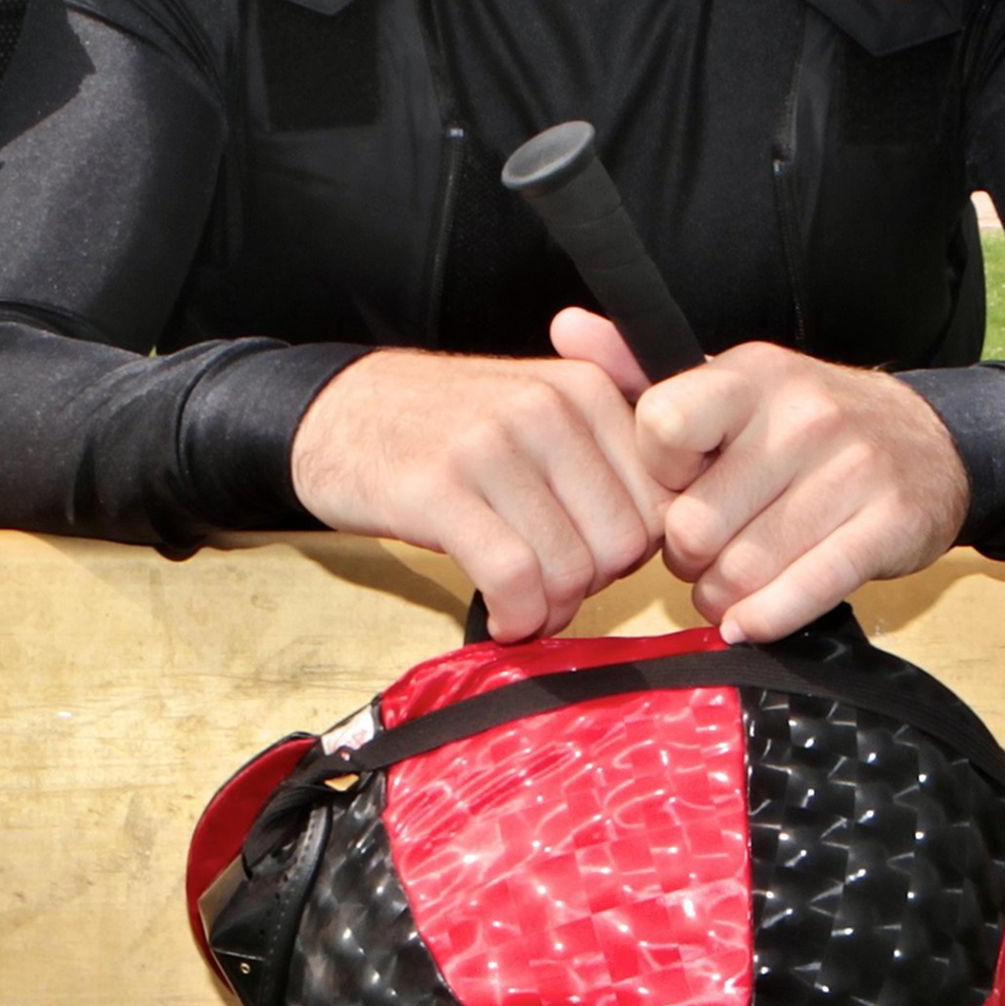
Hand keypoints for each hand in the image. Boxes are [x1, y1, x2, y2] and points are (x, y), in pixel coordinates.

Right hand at [290, 348, 663, 641]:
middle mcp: (547, 408)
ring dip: (551, 609)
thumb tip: (669, 535)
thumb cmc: (444, 426)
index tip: (591, 561)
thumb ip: (607, 458)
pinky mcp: (440, 487)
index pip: (662, 501)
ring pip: (572, 566)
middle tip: (550, 588)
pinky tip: (501, 616)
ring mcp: (492, 444)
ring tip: (522, 603)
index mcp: (585, 389)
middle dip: (593, 585)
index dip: (633, 552)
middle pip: (624, 543)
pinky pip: (514, 577)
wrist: (335, 411)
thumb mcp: (538, 411)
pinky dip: (516, 616)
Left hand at [553, 310, 966, 643]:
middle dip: (685, 556)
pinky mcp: (888, 525)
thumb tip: (566, 328)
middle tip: (702, 552)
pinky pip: (804, 592)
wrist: (927, 443)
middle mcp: (801, 416)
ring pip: (742, 569)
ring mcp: (850, 469)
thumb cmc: (801, 425)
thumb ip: (639, 369)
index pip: (660, 428)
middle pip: (694, 524)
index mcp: (750, 376)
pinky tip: (752, 620)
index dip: (652, 476)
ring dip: (722, 595)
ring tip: (730, 581)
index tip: (674, 487)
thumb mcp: (727, 387)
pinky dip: (767, 619)